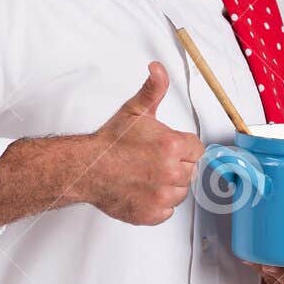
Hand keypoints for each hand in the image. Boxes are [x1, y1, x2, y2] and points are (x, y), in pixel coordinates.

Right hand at [79, 62, 204, 224]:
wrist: (86, 168)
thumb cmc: (110, 142)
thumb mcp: (135, 110)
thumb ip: (153, 88)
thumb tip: (158, 69)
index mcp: (172, 146)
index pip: (197, 150)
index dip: (182, 147)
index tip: (167, 148)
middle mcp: (170, 172)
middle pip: (189, 171)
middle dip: (175, 165)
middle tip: (151, 160)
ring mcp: (162, 195)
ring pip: (180, 192)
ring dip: (168, 185)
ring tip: (146, 175)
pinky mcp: (152, 213)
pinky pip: (167, 211)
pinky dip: (157, 204)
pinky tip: (143, 190)